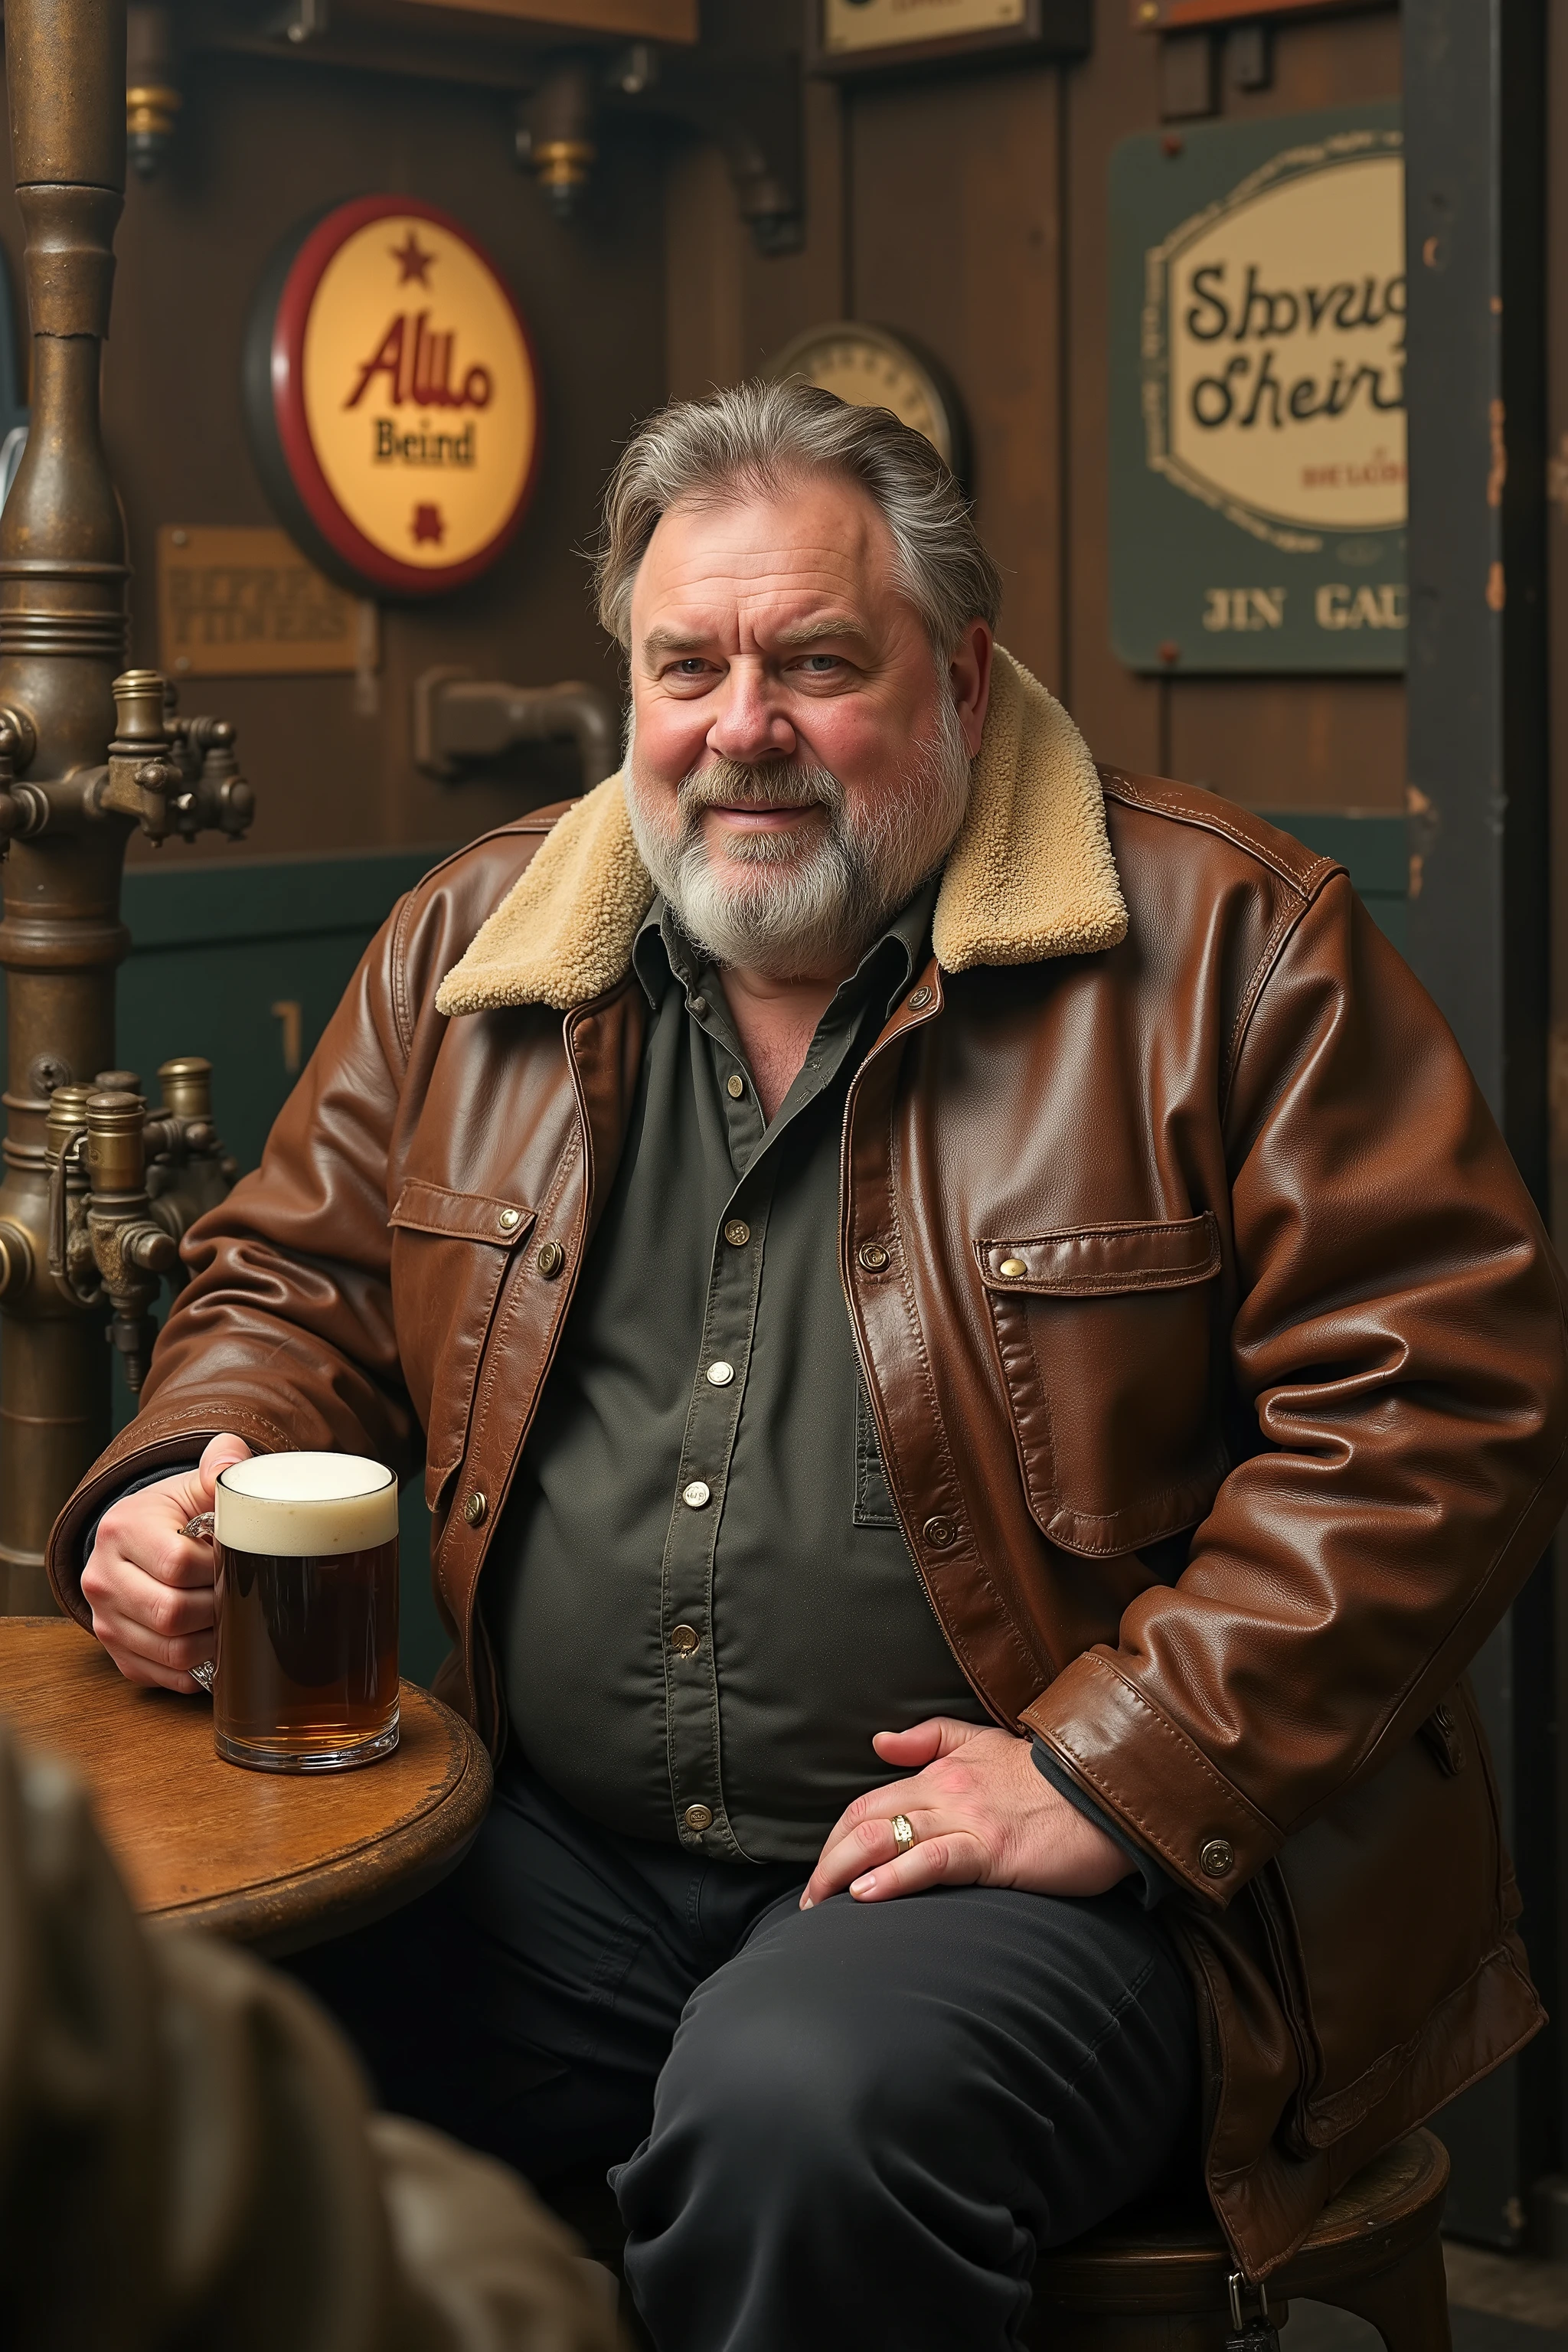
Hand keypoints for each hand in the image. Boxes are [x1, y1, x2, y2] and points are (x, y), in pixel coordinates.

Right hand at [81, 1433, 252, 1691]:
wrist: (139, 1540)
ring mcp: (105, 1621)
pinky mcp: (119, 1653)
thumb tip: (232, 1462)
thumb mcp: (194, 1483)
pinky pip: (166, 1676)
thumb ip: (219, 1463)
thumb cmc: (176, 1513)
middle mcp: (102, 1579)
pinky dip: (201, 1666)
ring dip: (214, 1641)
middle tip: (240, 1592)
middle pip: (172, 1613)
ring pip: (172, 1652)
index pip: (178, 1564)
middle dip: (218, 1606)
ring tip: (232, 1616)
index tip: (235, 1558)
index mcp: (121, 1530)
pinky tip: (217, 1642)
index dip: (218, 1567)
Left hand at [801, 1717, 1133, 1908]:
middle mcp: (944, 1790)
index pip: (868, 1802)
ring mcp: (968, 1818)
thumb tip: (878, 1742)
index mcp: (940, 1772)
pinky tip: (868, 1895)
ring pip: (886, 1837)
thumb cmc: (1050, 1779)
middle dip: (827, 1862)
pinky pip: (933, 1860)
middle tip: (808, 1902)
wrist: (1111, 1794)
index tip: (821, 1872)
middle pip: (864, 1820)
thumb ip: (931, 1739)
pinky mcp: (993, 1848)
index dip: (835, 1837)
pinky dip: (893, 1876)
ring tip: (822, 1906)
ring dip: (844, 1873)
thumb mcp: (986, 1742)